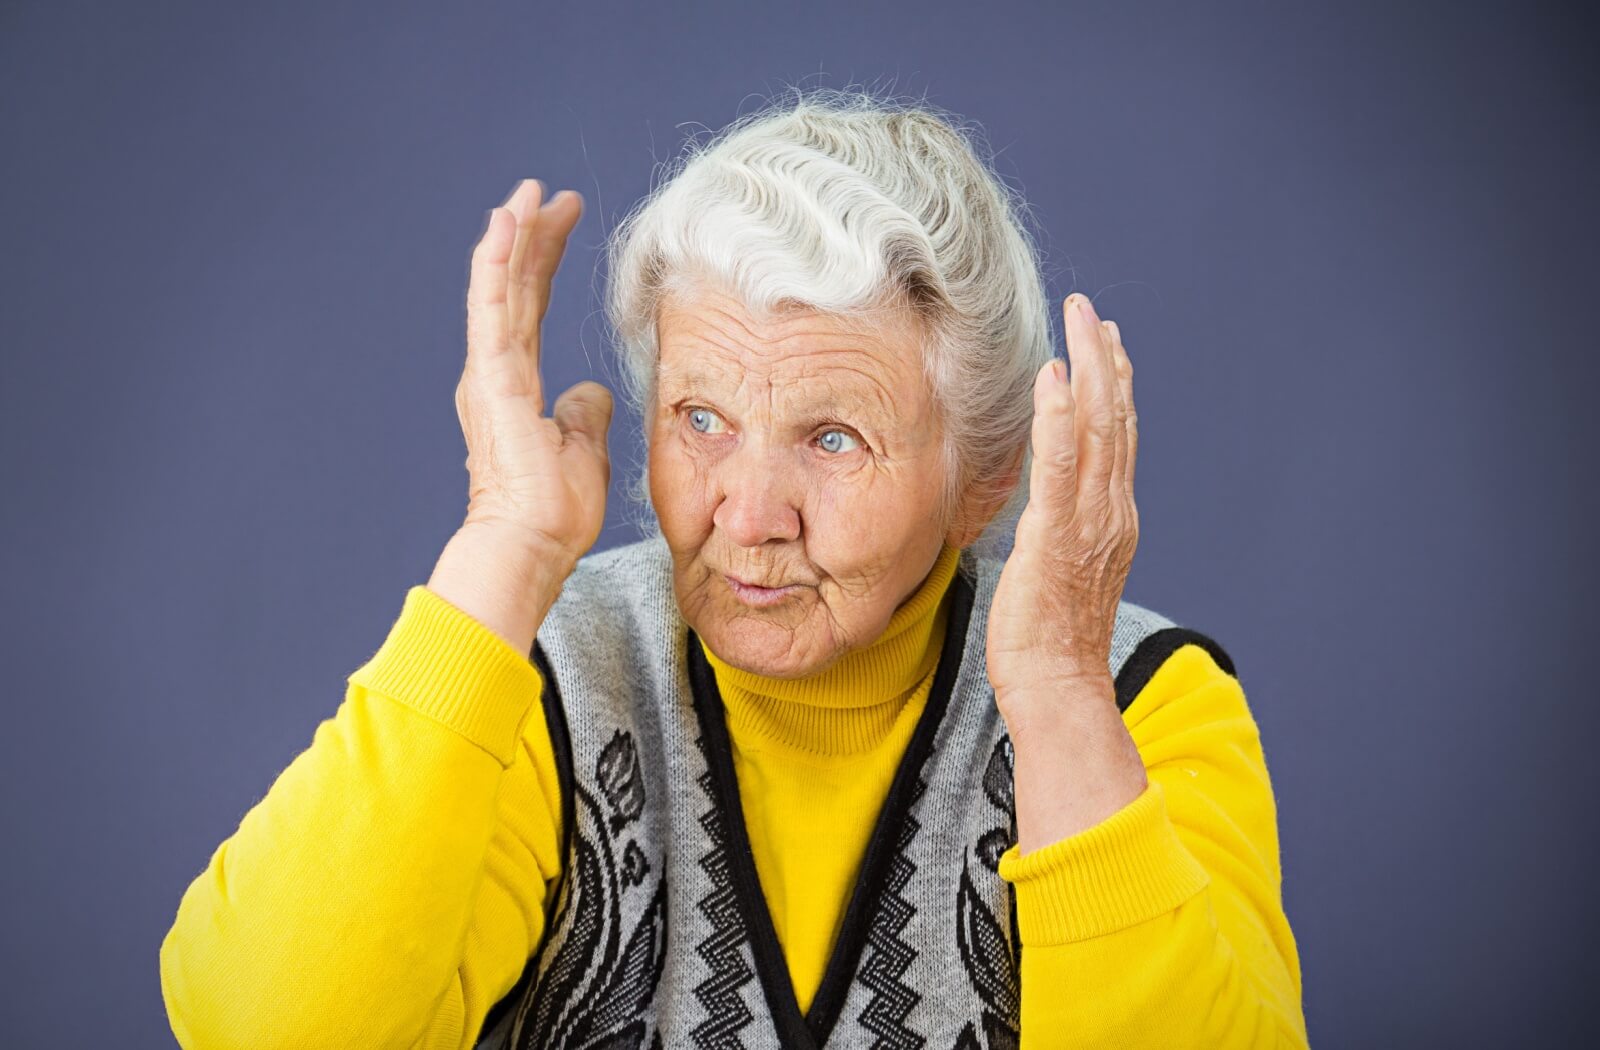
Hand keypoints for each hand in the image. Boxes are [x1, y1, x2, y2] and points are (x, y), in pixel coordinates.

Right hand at [455, 178, 612, 572]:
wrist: (531, 543)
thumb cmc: (554, 510)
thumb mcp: (582, 449)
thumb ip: (584, 413)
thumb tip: (591, 391)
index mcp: (513, 383)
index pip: (530, 306)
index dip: (544, 260)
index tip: (563, 220)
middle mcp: (494, 370)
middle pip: (515, 286)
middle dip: (534, 236)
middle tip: (551, 194)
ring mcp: (489, 371)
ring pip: (500, 287)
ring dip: (513, 235)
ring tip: (527, 192)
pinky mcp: (491, 376)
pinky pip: (493, 306)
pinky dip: (498, 262)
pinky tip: (506, 223)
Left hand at [987, 293, 1138, 713]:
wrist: (1059, 690)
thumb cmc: (1048, 642)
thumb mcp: (1058, 571)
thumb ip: (1059, 531)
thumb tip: (1042, 511)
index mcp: (1111, 520)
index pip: (1116, 439)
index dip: (1111, 386)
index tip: (1103, 343)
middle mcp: (1110, 513)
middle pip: (1114, 420)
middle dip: (1103, 359)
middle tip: (1091, 311)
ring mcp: (1089, 523)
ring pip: (1097, 430)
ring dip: (1087, 369)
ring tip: (1079, 321)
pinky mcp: (1057, 537)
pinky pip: (1061, 466)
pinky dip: (1059, 417)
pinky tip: (1053, 378)